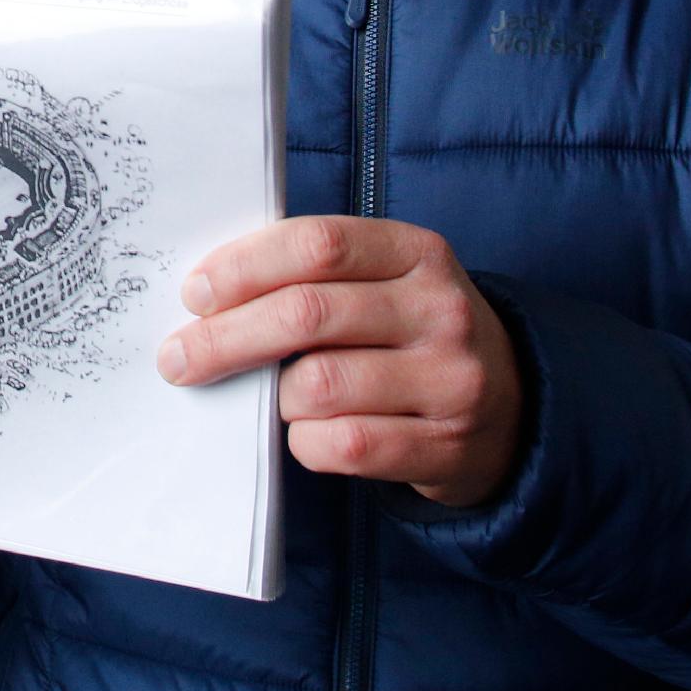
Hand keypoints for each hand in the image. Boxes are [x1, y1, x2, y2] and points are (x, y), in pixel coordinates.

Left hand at [157, 216, 522, 507]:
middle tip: (178, 358)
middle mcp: (441, 310)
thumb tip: (206, 294)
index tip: (194, 293)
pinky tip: (305, 433)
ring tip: (270, 395)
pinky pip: (343, 446)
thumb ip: (313, 275)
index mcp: (418, 252)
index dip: (245, 266)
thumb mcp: (384, 282)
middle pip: (307, 314)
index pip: (318, 244)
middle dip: (225, 338)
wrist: (512, 408)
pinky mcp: (445, 446)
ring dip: (273, 395)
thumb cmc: (410, 334)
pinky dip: (305, 442)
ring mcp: (450, 380)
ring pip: (318, 386)